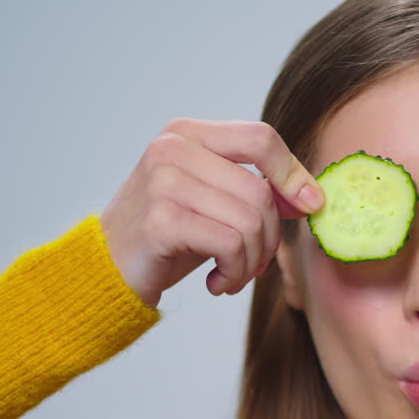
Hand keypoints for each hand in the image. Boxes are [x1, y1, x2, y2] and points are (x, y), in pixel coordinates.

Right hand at [99, 119, 322, 308]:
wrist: (107, 271)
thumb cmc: (165, 238)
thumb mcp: (213, 204)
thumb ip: (255, 192)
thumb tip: (311, 196)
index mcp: (187, 134)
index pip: (260, 139)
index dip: (293, 173)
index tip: (310, 205)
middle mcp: (173, 149)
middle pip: (260, 192)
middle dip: (269, 239)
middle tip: (252, 265)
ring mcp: (164, 181)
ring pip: (250, 222)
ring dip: (251, 263)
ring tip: (232, 275)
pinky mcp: (162, 220)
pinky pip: (231, 245)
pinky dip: (235, 273)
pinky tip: (218, 284)